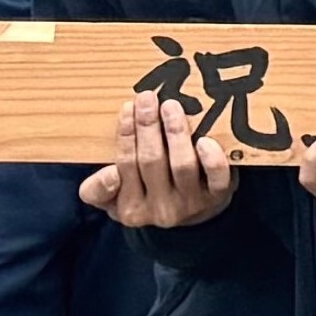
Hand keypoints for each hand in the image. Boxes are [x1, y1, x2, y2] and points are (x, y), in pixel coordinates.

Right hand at [81, 95, 235, 230]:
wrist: (193, 217)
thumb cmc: (147, 196)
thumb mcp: (112, 200)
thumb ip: (97, 189)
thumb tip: (110, 173)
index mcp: (130, 209)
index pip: (125, 165)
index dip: (126, 135)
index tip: (127, 107)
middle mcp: (160, 210)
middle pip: (151, 161)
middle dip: (148, 126)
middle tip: (147, 98)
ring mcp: (190, 204)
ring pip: (182, 165)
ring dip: (176, 133)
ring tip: (171, 106)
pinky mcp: (218, 196)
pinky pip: (217, 178)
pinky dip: (211, 159)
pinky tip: (205, 140)